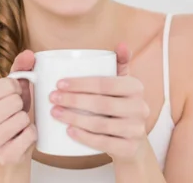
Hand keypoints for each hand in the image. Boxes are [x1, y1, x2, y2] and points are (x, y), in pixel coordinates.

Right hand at [0, 50, 36, 165]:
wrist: (7, 150)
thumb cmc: (8, 115)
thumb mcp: (11, 90)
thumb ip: (19, 69)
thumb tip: (29, 54)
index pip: (8, 84)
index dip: (16, 89)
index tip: (10, 97)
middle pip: (15, 102)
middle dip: (20, 106)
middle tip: (13, 114)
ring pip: (22, 118)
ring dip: (25, 121)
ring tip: (16, 125)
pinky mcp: (2, 156)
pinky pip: (29, 135)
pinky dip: (30, 135)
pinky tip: (20, 137)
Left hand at [49, 43, 149, 161]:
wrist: (132, 143)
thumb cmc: (120, 107)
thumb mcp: (122, 85)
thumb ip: (119, 64)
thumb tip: (121, 44)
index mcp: (136, 87)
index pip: (106, 83)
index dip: (81, 83)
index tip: (59, 83)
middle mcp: (140, 107)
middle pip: (101, 104)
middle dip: (73, 100)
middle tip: (52, 98)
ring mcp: (136, 129)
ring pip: (101, 124)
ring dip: (74, 118)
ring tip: (55, 113)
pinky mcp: (129, 148)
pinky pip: (104, 143)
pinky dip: (85, 138)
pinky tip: (69, 131)